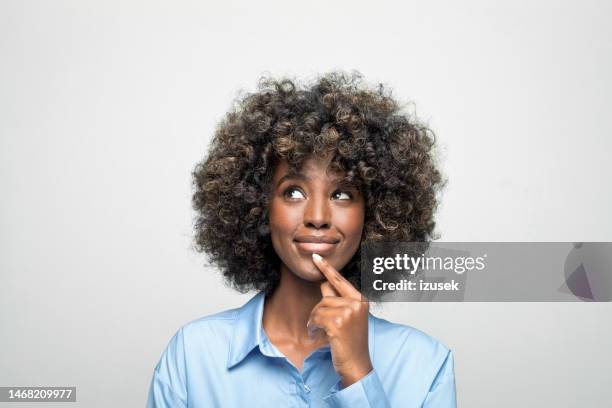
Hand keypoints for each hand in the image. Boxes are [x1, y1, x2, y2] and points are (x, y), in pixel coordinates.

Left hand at [307, 253, 372, 387]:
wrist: (357, 365)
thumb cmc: (350, 343)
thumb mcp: (347, 317)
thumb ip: (337, 299)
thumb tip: (324, 281)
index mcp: (361, 299)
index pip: (340, 280)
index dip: (327, 268)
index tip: (316, 257)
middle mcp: (357, 302)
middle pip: (325, 297)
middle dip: (318, 311)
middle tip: (319, 326)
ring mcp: (349, 312)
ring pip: (319, 307)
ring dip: (315, 321)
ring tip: (320, 333)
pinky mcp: (338, 322)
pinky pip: (316, 317)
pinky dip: (313, 327)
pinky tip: (317, 336)